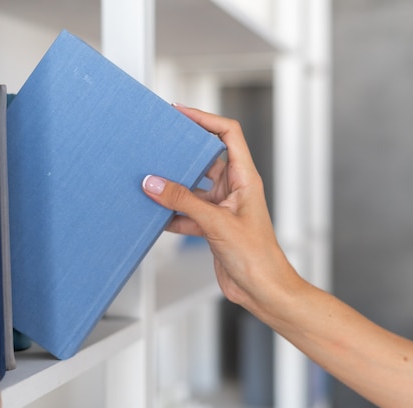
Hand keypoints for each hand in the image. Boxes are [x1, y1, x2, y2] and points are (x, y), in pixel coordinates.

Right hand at [142, 105, 297, 310]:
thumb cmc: (257, 256)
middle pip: (205, 159)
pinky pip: (187, 212)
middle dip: (182, 153)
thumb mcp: (216, 223)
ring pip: (193, 188)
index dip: (205, 119)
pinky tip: (157, 215)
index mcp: (245, 177)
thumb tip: (155, 184)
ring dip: (173, 188)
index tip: (181, 112)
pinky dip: (172, 213)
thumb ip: (183, 202)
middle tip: (159, 145)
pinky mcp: (212, 226)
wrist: (261, 289)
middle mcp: (234, 188)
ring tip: (150, 182)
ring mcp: (222, 207)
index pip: (228, 134)